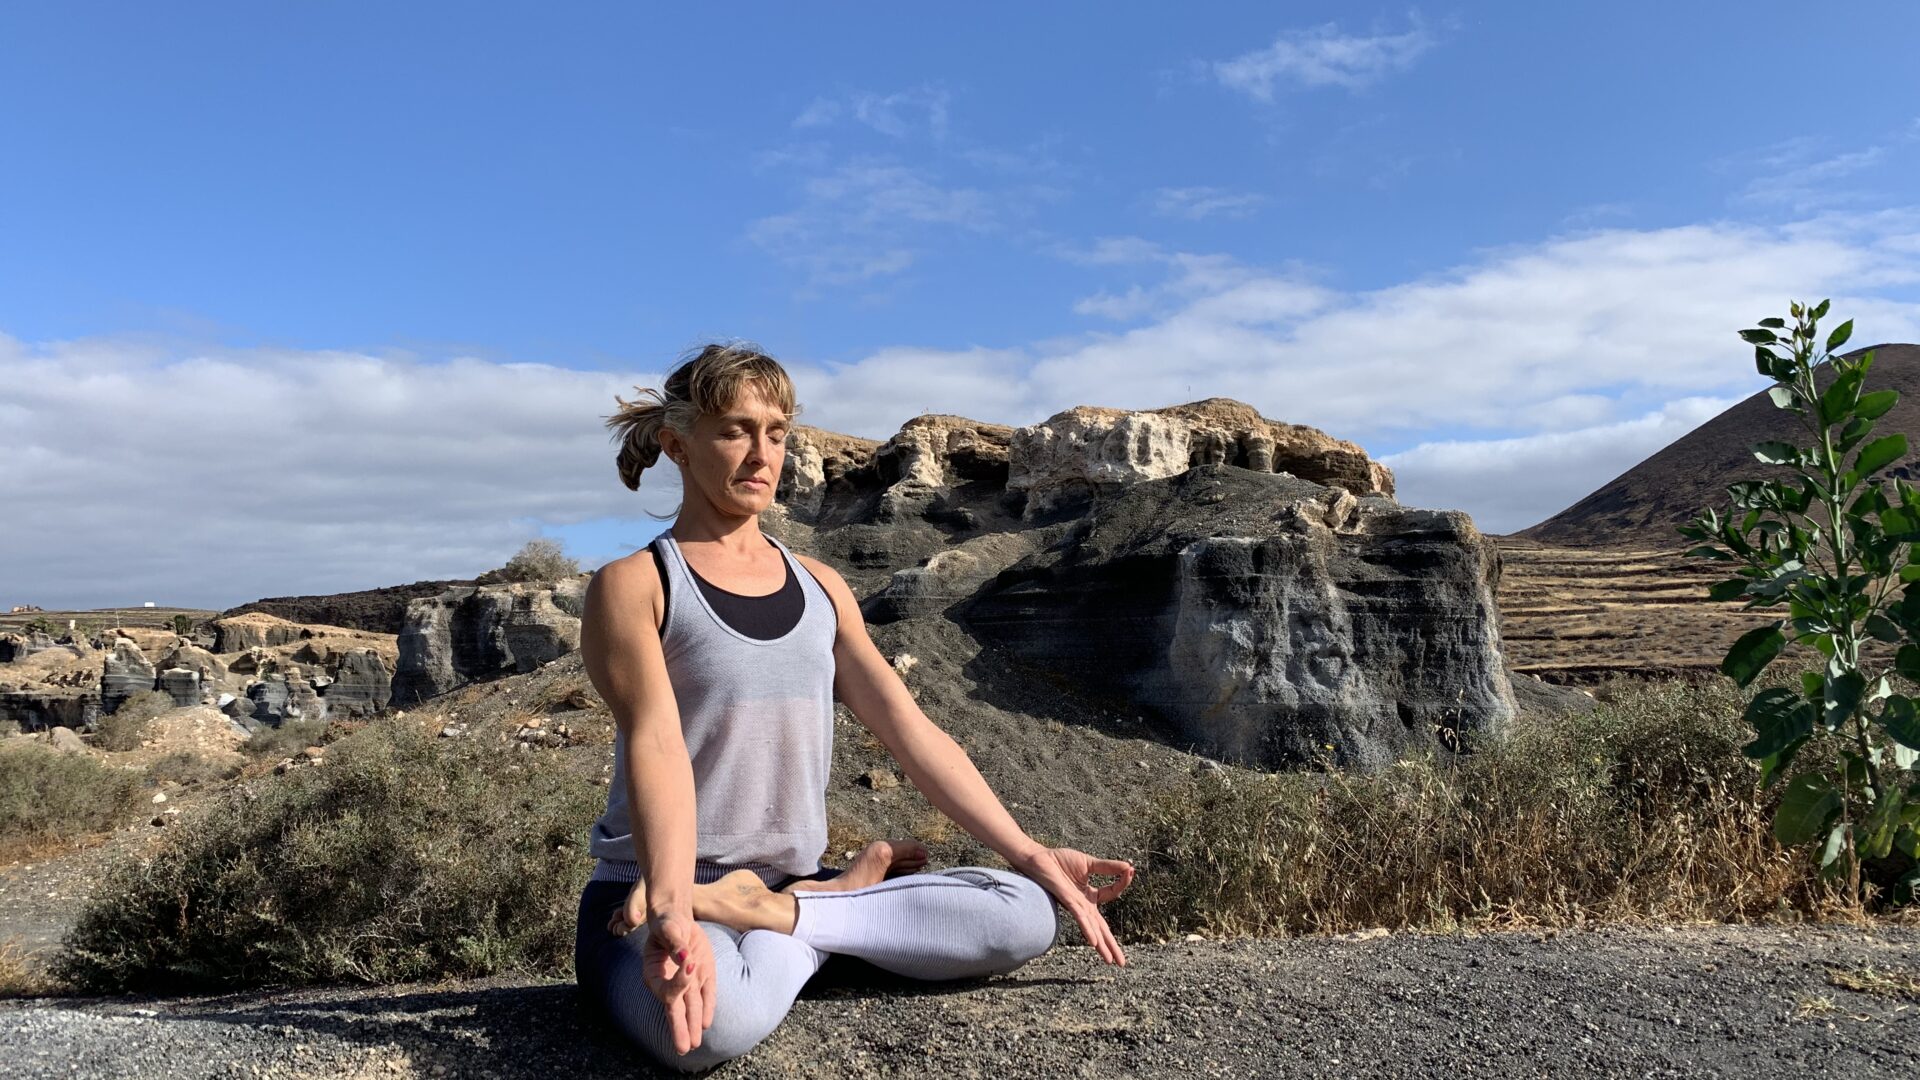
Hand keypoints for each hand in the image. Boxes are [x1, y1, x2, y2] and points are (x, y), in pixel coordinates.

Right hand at [621, 909, 715, 1056]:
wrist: (677, 918)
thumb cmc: (667, 924)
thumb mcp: (668, 928)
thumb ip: (676, 944)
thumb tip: (685, 957)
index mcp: (654, 973)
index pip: (667, 988)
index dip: (679, 982)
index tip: (690, 963)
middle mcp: (669, 981)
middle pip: (673, 1009)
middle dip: (680, 1028)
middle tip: (684, 1048)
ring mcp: (686, 980)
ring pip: (689, 1007)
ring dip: (692, 1024)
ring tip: (694, 1044)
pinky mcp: (702, 975)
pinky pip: (705, 995)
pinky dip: (706, 1008)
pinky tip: (706, 1023)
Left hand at [1015, 846, 1134, 965]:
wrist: (1037, 858)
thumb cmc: (1059, 862)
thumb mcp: (1089, 864)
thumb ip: (1108, 868)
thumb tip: (1129, 867)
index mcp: (1089, 896)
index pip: (1112, 894)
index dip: (1123, 883)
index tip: (1131, 871)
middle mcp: (1083, 904)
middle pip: (1101, 927)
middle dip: (1112, 945)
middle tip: (1122, 963)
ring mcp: (1075, 904)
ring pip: (1092, 927)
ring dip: (1102, 944)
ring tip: (1110, 960)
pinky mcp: (1066, 900)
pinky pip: (1079, 917)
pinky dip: (1087, 929)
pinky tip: (1094, 942)